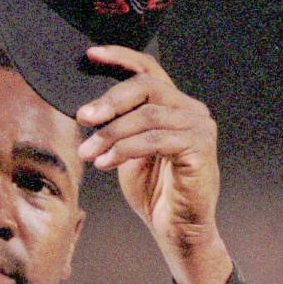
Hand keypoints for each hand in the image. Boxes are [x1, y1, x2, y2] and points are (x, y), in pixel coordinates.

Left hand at [75, 45, 232, 283]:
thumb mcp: (127, 151)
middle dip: (109, 101)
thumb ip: (116, 127)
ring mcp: (199, 128)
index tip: (90, 55)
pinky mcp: (200, 149)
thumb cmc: (153, 190)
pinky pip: (155, 140)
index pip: (148, 69)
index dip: (120, 57)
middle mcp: (190, 109)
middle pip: (147, 87)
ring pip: (147, 116)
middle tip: (82, 118)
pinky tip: (105, 162)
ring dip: (110, 134)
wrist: (175, 228)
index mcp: (174, 104)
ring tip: (87, 152)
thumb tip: (85, 111)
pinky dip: (124, 149)